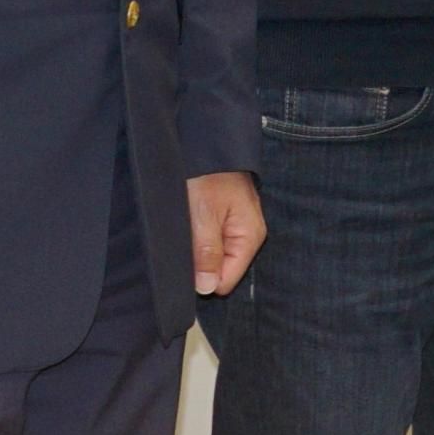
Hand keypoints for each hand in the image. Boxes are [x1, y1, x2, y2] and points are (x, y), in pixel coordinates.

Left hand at [186, 170, 267, 296]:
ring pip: (213, 256)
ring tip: (185, 230)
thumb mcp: (203, 217)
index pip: (225, 281)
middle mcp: (247, 236)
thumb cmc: (208, 177)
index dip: (202, 277)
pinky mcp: (224, 220)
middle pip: (220, 270)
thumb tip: (208, 288)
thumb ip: (207, 254)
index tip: (185, 262)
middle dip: (199, 264)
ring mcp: (236, 228)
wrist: (207, 146)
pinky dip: (196, 238)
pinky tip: (189, 224)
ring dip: (196, 250)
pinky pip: (210, 242)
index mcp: (249, 238)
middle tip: (184, 242)